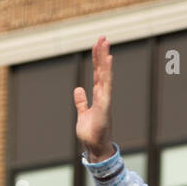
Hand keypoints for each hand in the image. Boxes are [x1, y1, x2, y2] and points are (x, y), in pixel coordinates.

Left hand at [74, 35, 113, 160]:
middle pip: (102, 71)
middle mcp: (103, 96)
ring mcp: (105, 100)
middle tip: (102, 37)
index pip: (98, 74)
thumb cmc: (91, 134)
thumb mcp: (82, 115)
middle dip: (102, 54)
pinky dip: (107, 72)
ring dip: (104, 58)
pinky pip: (106, 86)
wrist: (95, 148)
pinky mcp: (104, 105)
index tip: (97, 45)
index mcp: (98, 97)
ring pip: (105, 75)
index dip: (98, 60)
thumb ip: (81, 102)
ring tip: (104, 42)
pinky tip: (108, 60)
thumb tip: (78, 90)